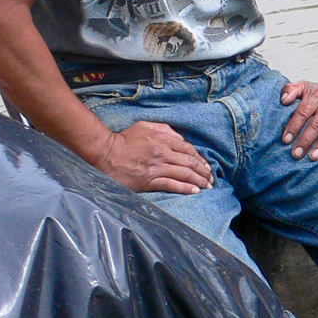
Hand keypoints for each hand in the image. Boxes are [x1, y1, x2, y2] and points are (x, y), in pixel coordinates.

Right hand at [96, 120, 213, 193]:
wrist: (105, 153)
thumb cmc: (125, 139)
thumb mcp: (146, 126)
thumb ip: (165, 130)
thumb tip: (180, 138)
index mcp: (164, 140)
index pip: (189, 150)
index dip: (201, 159)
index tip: (207, 167)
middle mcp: (163, 153)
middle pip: (190, 163)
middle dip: (204, 172)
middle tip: (211, 179)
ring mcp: (156, 167)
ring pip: (184, 174)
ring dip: (199, 181)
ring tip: (207, 186)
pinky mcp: (148, 180)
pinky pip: (171, 184)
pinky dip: (185, 188)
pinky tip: (194, 191)